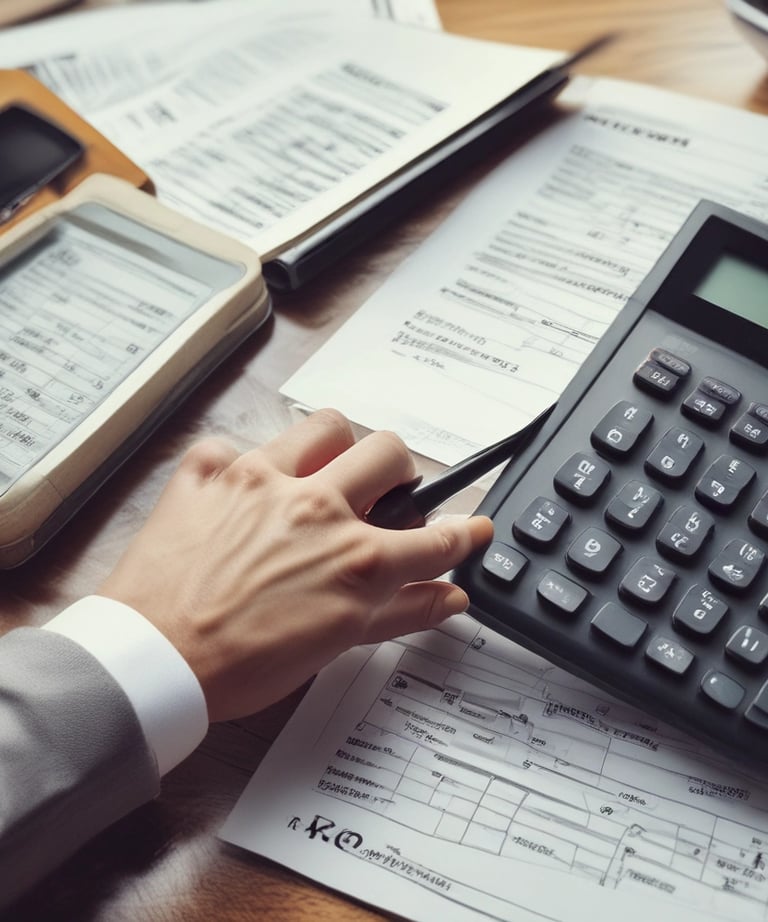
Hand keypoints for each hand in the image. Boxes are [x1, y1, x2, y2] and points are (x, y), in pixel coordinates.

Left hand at [99, 409, 492, 720]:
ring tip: (317, 478)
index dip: (464, 532)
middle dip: (398, 472)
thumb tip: (447, 597)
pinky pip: (242, 445)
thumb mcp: (333, 645)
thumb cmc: (237, 665)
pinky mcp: (211, 470)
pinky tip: (241, 499)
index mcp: (355, 560)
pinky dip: (247, 468)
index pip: (436, 538)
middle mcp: (316, 508)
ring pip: (326, 426)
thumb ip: (398, 612)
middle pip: (390, 452)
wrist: (151, 660)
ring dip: (333, 449)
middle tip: (379, 496)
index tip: (471, 527)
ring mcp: (262, 480)